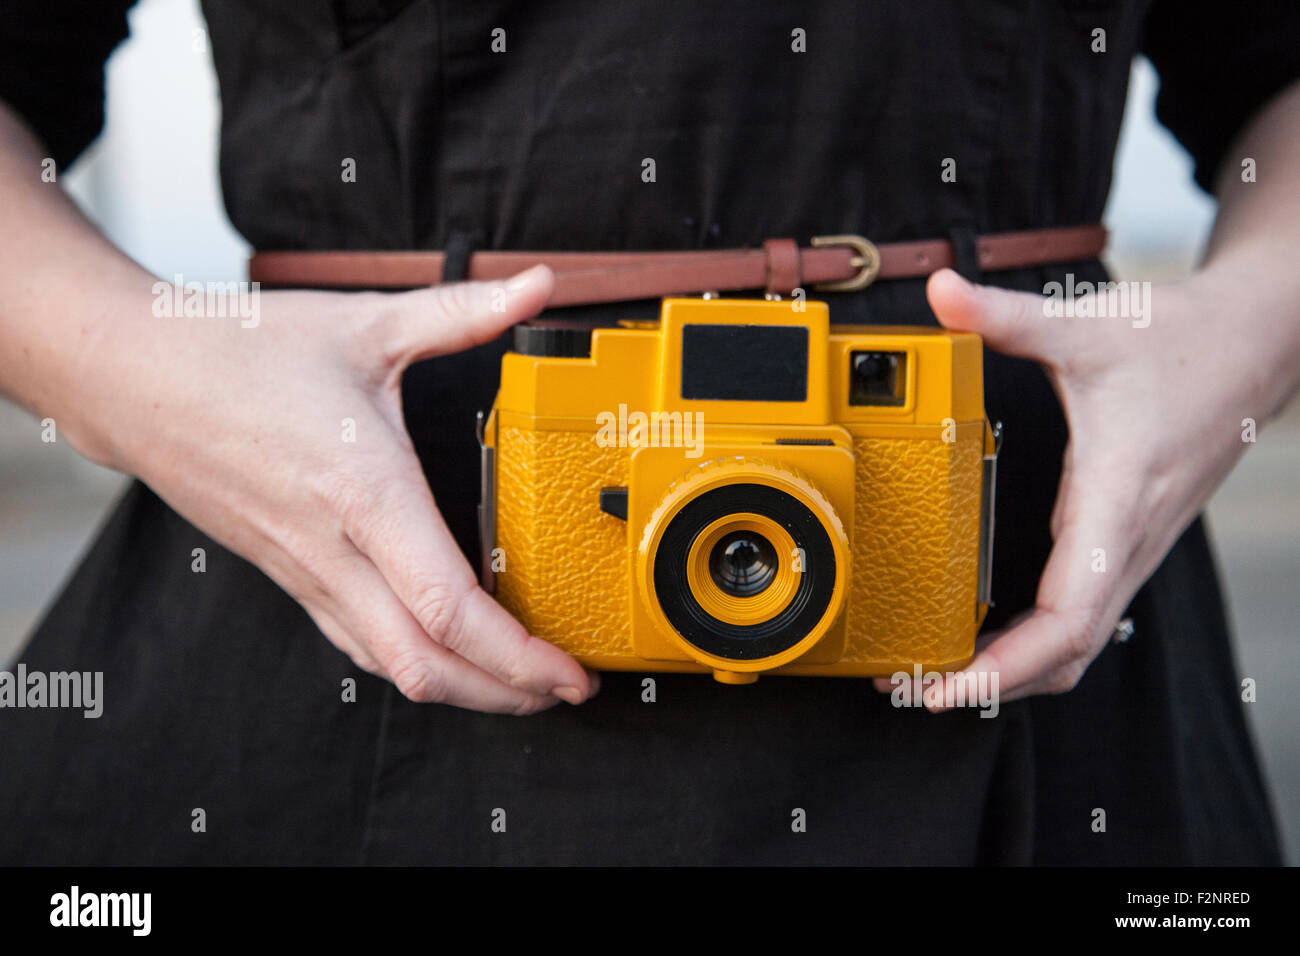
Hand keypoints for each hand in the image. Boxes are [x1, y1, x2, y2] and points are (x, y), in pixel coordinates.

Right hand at [70, 264, 598, 713]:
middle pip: (427, 665)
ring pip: (390, 666)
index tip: (569, 674)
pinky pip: (357, 642)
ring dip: (463, 688)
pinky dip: (414, 662)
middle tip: (566, 691)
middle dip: (506, 693)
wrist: (131, 378)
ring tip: (520, 681)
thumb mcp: (364, 325)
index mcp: (364, 491)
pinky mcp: (290, 575)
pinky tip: (447, 650)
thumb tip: (537, 284)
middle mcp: (334, 549)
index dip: (517, 656)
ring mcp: (306, 571)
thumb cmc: (239, 352)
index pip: (447, 607)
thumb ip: (462, 310)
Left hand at [876, 266, 1297, 705]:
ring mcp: (1130, 546)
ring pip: (1079, 642)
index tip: (946, 688)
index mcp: (1116, 502)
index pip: (1068, 620)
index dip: (1006, 668)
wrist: (1255, 343)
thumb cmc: (1178, 342)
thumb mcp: (1085, 326)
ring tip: (942, 677)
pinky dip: (1035, 640)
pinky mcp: (1124, 538)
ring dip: (1017, 672)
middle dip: (995, 686)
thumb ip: (1005, 315)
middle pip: (1068, 654)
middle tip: (917, 692)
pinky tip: (987, 635)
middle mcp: (1126, 540)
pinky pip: (1081, 613)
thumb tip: (941, 291)